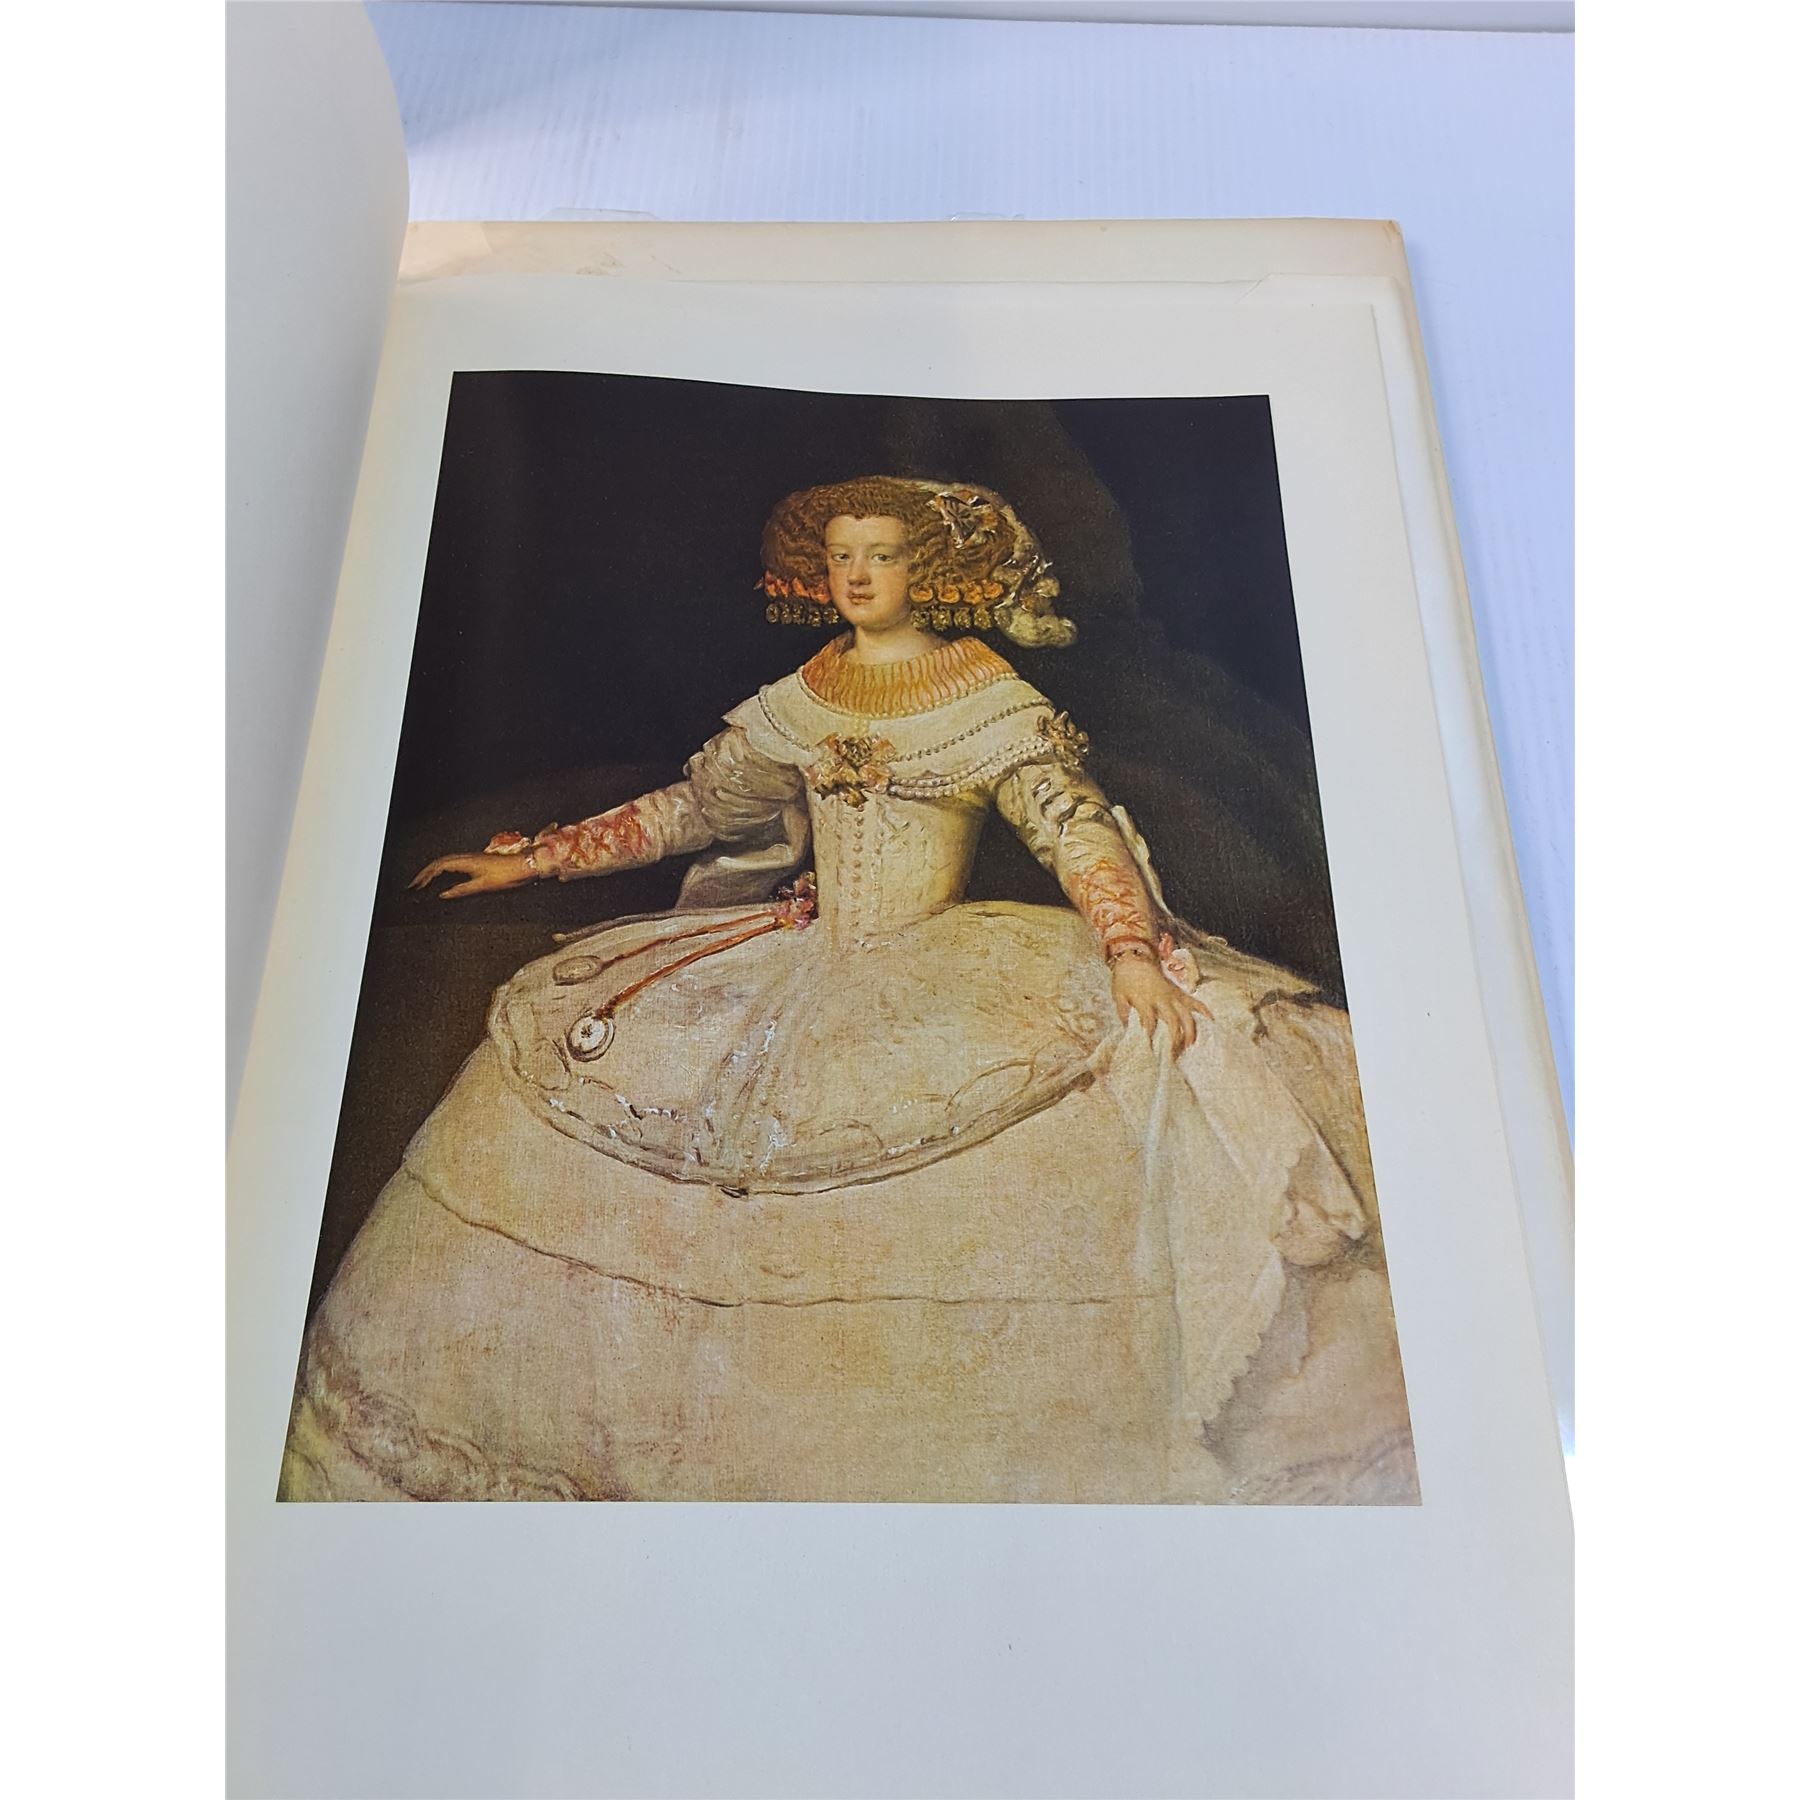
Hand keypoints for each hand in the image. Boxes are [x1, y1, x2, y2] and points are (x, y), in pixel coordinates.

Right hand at [409, 851, 539, 898]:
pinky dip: (444, 870)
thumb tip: (443, 895)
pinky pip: (454, 863)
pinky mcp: (478, 861)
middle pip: (439, 863)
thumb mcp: (483, 886)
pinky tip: (443, 878)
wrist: (525, 866)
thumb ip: (461, 891)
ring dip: (433, 871)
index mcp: (466, 862)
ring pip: (446, 862)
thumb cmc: (508, 875)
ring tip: (424, 882)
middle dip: (424, 874)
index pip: (438, 867)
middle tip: (414, 886)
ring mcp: (472, 858)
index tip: (415, 886)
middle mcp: (467, 857)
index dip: (425, 876)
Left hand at [1110, 951, 1211, 1052]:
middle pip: (1173, 1021)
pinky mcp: (1179, 992)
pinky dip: (1204, 1011)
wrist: (1134, 958)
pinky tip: (1211, 1022)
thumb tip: (1128, 1030)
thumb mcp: (1118, 996)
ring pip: (1187, 1015)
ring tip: (1190, 1046)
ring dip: (1190, 1031)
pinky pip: (1195, 1002)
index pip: (1149, 1022)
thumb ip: (1123, 1013)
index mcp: (1145, 1000)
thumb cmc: (1124, 980)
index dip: (1149, 1037)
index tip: (1149, 1050)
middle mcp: (1162, 999)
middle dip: (1175, 1039)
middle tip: (1173, 1054)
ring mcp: (1173, 995)